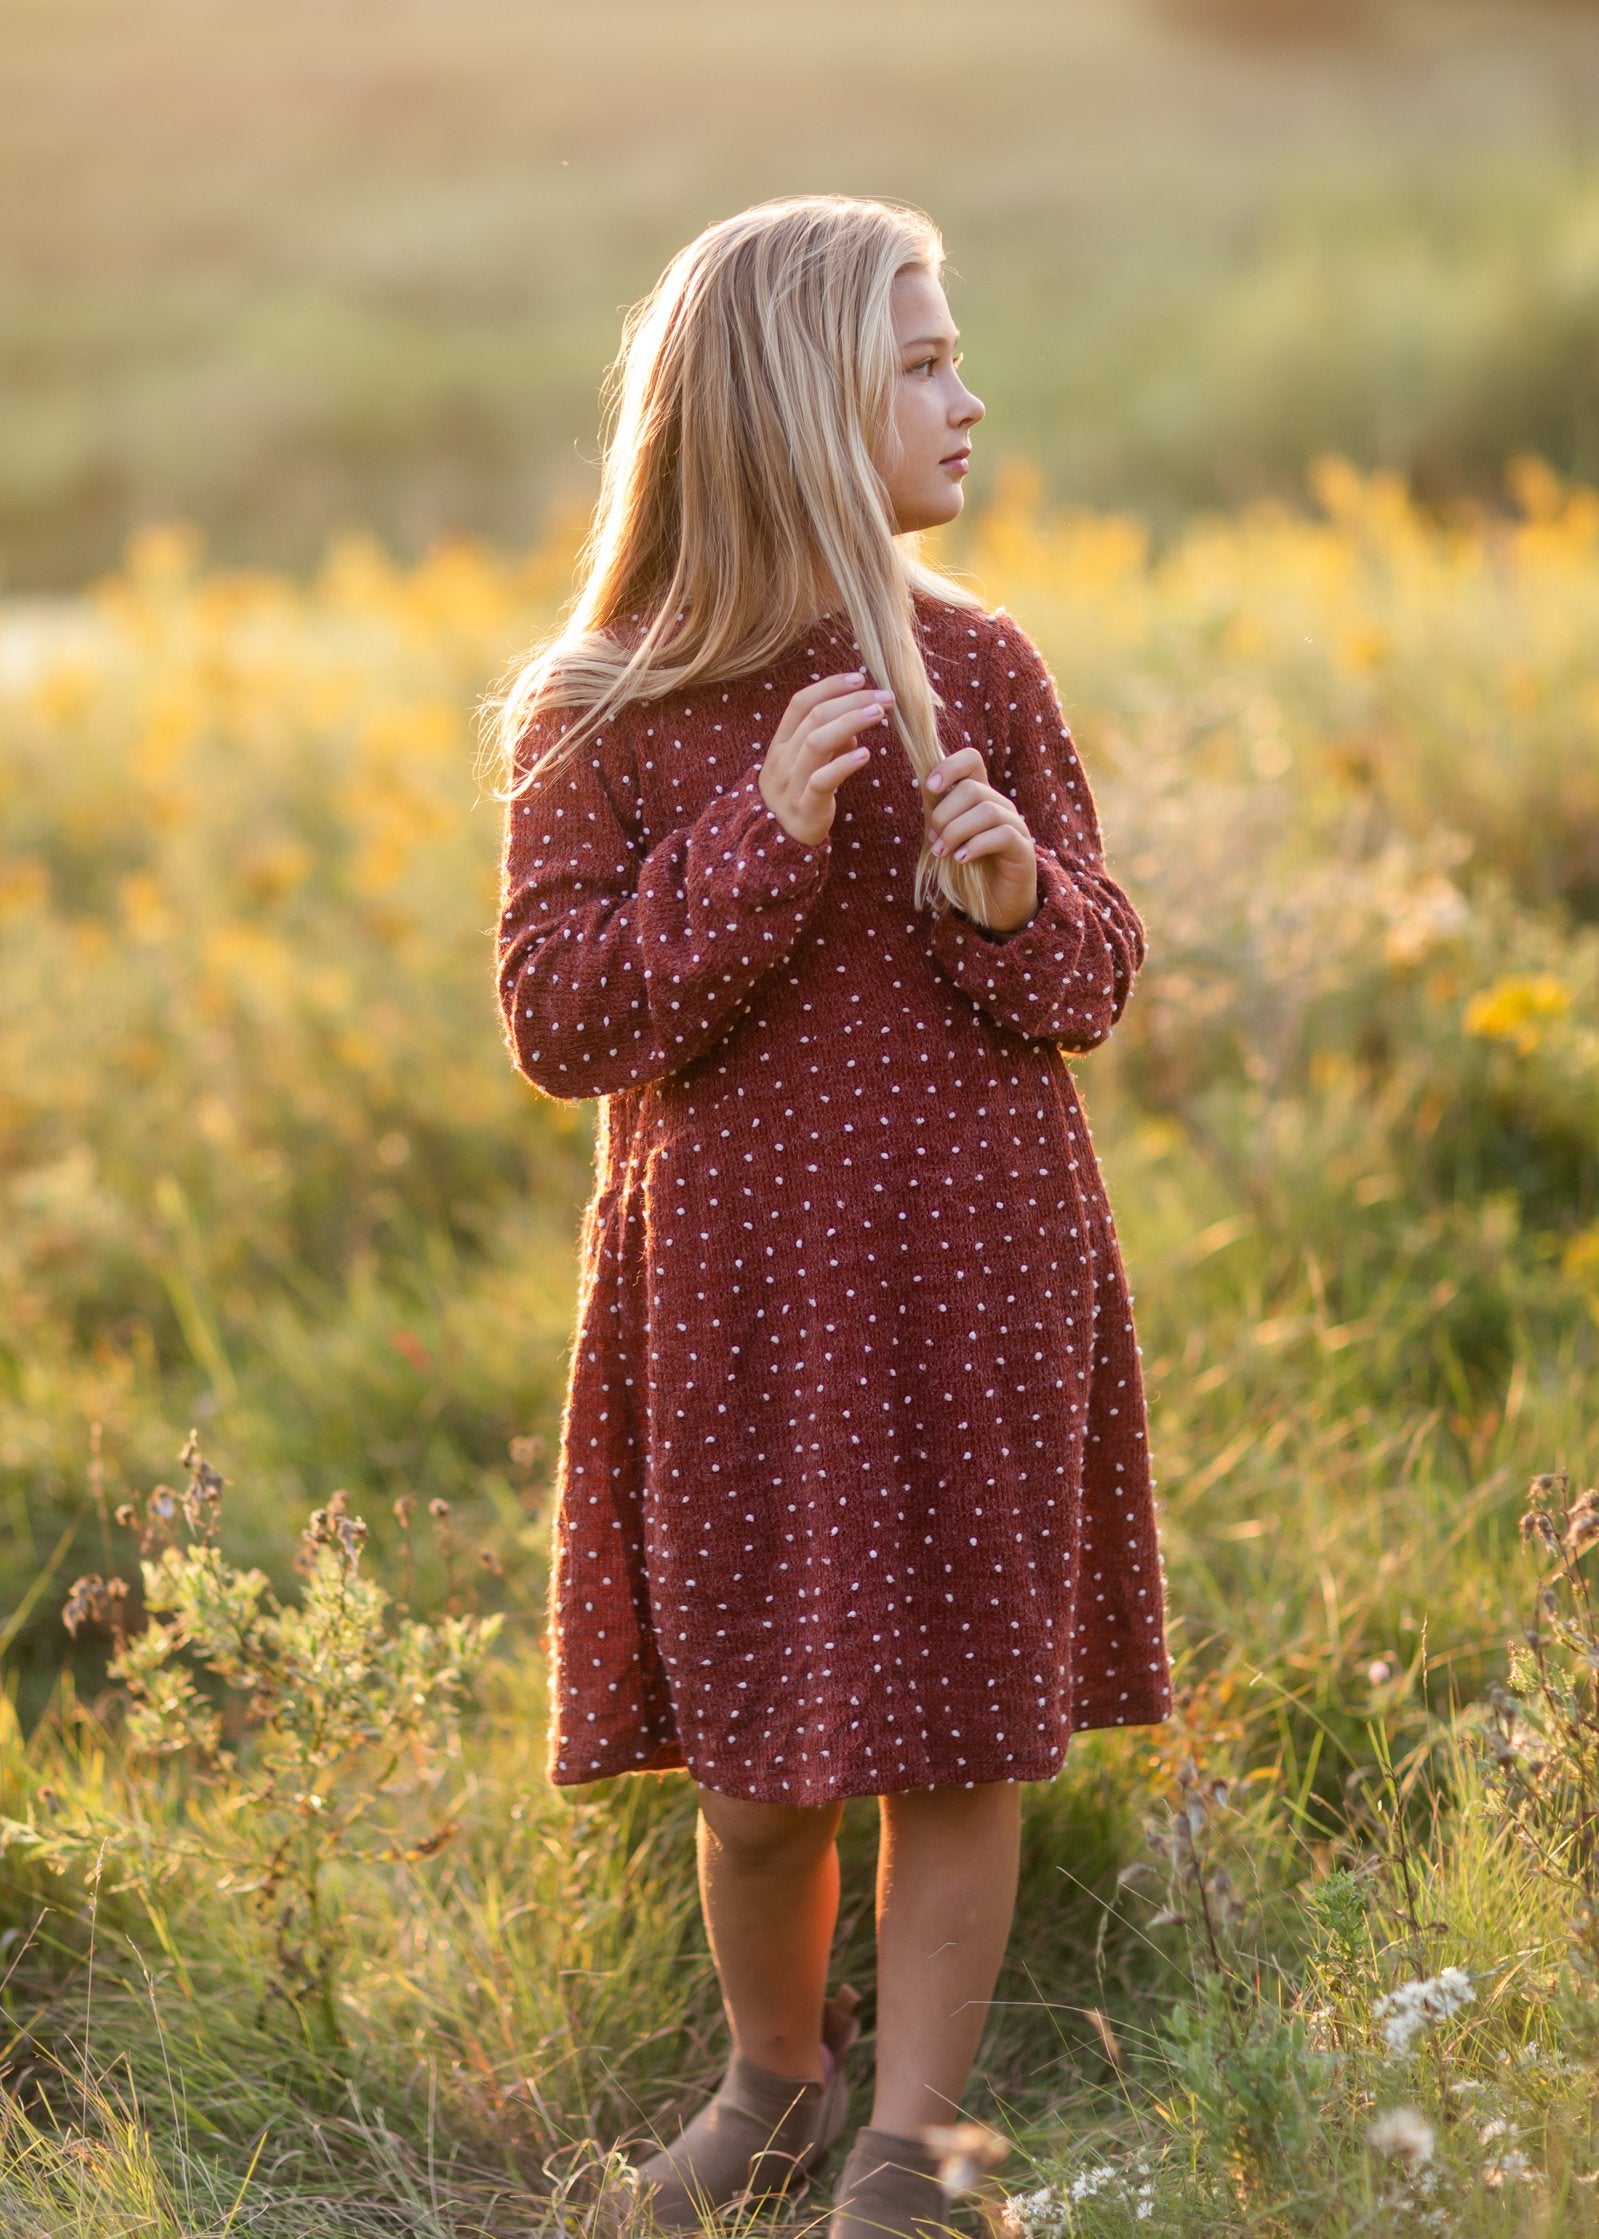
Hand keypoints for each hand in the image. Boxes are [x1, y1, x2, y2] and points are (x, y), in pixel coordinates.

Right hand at [758, 671, 895, 846]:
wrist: (774, 846)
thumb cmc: (797, 798)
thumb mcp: (807, 766)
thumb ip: (827, 744)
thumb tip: (854, 728)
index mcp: (780, 743)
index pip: (800, 702)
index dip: (830, 686)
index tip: (860, 677)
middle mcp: (782, 759)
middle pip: (815, 717)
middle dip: (852, 701)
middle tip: (885, 697)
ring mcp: (790, 783)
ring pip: (817, 742)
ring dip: (851, 722)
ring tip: (879, 714)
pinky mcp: (804, 808)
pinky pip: (822, 781)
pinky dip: (844, 764)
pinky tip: (865, 754)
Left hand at [922, 747, 1039, 933]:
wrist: (994, 905)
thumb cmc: (968, 870)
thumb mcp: (946, 838)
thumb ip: (937, 814)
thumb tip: (924, 788)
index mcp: (980, 797)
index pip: (971, 760)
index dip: (950, 766)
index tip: (930, 787)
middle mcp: (1000, 806)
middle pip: (972, 789)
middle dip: (945, 814)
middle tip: (933, 840)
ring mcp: (1015, 826)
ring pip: (987, 810)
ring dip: (956, 831)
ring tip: (943, 853)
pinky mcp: (1024, 850)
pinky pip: (1002, 835)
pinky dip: (976, 846)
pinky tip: (961, 859)